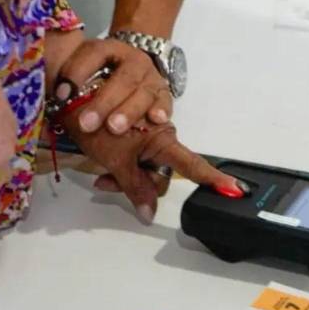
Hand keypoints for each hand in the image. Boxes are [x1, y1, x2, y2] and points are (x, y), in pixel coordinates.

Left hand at [53, 38, 171, 134]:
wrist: (136, 67)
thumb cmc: (104, 75)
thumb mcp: (86, 69)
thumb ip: (72, 81)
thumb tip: (58, 98)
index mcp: (110, 49)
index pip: (94, 54)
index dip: (76, 72)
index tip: (62, 95)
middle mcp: (134, 61)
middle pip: (122, 79)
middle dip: (103, 103)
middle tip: (86, 124)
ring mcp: (152, 77)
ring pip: (143, 93)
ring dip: (128, 111)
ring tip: (115, 128)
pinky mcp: (164, 94)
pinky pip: (165, 102)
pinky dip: (161, 110)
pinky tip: (156, 120)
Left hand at [66, 118, 243, 223]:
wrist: (74, 94)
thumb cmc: (100, 122)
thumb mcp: (117, 158)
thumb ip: (134, 187)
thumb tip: (150, 215)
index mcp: (162, 141)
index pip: (192, 165)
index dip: (212, 178)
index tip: (234, 189)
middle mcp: (159, 139)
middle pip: (158, 175)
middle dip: (136, 185)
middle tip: (106, 183)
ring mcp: (144, 138)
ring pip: (140, 171)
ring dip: (120, 177)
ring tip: (99, 176)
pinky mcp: (129, 138)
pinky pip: (129, 163)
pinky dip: (114, 169)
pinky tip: (98, 170)